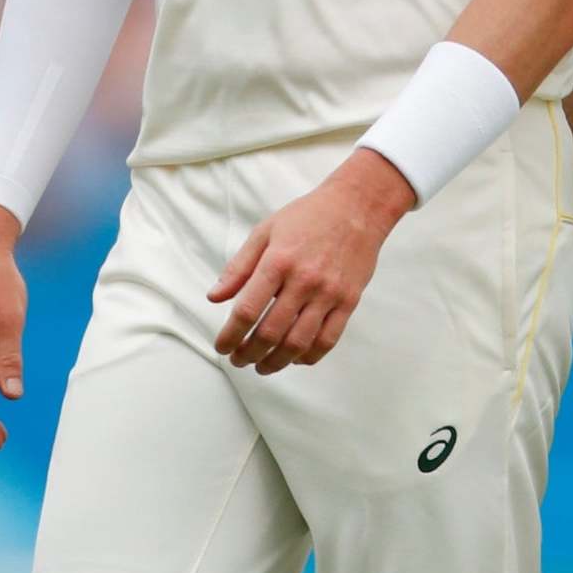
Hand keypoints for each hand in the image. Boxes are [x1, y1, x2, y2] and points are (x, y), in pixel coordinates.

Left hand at [208, 150, 415, 374]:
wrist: (358, 206)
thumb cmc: (308, 216)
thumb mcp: (265, 231)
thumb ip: (238, 267)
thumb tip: (215, 297)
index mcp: (278, 261)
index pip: (247, 310)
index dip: (230, 336)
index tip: (222, 346)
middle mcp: (304, 280)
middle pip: (270, 332)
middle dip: (248, 354)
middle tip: (238, 359)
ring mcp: (329, 293)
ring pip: (298, 343)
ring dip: (275, 362)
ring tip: (262, 366)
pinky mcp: (349, 301)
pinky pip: (328, 340)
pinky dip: (308, 356)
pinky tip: (295, 358)